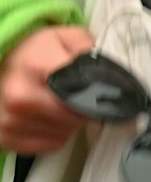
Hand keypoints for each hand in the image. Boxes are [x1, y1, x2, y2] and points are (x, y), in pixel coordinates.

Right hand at [0, 25, 94, 153]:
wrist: (1, 68)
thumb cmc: (34, 53)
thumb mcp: (64, 37)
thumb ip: (87, 48)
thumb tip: (106, 72)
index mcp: (36, 66)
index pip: (80, 90)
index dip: (99, 95)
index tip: (110, 96)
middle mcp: (19, 96)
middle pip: (74, 116)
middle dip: (86, 109)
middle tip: (83, 98)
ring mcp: (9, 120)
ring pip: (64, 132)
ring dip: (71, 123)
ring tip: (61, 105)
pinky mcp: (4, 138)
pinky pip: (50, 144)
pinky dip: (57, 134)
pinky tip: (49, 118)